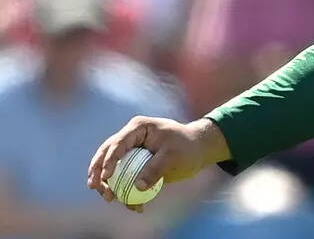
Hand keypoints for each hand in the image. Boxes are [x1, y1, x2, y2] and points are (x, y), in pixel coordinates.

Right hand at [87, 117, 229, 211]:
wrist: (198, 150)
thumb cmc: (187, 146)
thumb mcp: (173, 155)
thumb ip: (155, 169)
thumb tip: (138, 187)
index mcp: (138, 128)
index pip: (117, 143)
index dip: (108, 160)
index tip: (105, 176)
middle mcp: (130, 138)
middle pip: (106, 154)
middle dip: (98, 172)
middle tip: (95, 187)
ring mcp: (130, 151)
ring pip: (111, 168)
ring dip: (107, 184)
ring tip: (110, 198)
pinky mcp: (134, 165)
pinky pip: (124, 178)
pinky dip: (125, 191)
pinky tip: (132, 205)